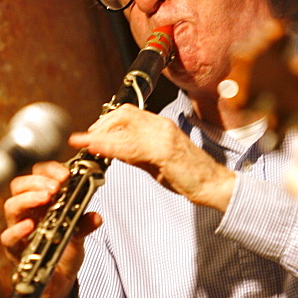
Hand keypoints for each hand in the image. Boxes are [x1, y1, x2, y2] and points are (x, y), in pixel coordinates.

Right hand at [2, 160, 100, 297]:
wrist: (59, 280)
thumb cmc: (63, 251)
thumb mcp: (79, 234)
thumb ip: (85, 224)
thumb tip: (96, 217)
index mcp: (42, 202)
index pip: (38, 176)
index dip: (49, 170)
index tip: (64, 174)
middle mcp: (28, 212)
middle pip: (20, 186)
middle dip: (37, 181)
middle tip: (55, 187)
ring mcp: (19, 229)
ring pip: (11, 206)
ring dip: (28, 198)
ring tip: (45, 198)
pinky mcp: (15, 249)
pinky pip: (8, 237)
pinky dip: (18, 230)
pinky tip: (30, 225)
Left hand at [69, 105, 235, 211]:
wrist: (213, 185)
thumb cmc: (189, 175)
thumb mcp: (157, 161)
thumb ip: (137, 153)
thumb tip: (115, 151)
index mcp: (161, 125)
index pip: (128, 113)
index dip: (106, 121)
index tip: (91, 133)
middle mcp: (161, 125)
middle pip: (123, 113)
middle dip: (101, 125)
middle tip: (87, 139)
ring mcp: (163, 135)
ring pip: (124, 127)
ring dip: (100, 135)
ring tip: (84, 142)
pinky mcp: (164, 150)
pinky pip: (131, 146)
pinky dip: (110, 147)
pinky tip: (98, 150)